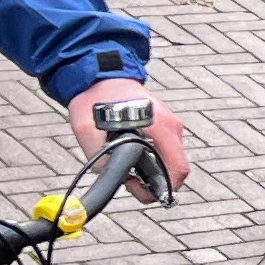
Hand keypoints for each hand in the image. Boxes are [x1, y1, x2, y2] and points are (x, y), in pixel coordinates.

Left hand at [68, 78, 193, 199]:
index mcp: (159, 126)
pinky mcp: (165, 123)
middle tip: (130, 180)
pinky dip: (154, 158)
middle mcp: (171, 124)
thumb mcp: (87, 131)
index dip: (164, 188)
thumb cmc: (96, 99)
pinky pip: (167, 149)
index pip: (178, 168)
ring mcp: (171, 123)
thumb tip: (112, 176)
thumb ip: (99, 157)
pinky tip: (134, 155)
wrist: (101, 75)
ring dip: (155, 169)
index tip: (140, 189)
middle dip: (156, 181)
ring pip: (171, 159)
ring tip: (129, 167)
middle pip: (176, 167)